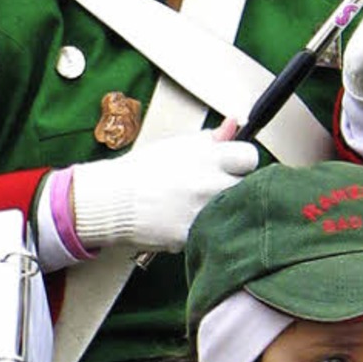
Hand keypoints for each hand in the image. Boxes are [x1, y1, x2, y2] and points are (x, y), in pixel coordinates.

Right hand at [72, 123, 257, 252]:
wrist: (112, 201)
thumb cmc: (143, 171)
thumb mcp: (176, 146)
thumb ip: (210, 139)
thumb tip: (234, 124)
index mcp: (208, 158)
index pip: (250, 157)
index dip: (241, 162)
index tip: (233, 166)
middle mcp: (209, 185)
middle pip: (247, 187)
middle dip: (234, 186)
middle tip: (214, 188)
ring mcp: (203, 213)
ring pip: (233, 212)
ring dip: (223, 210)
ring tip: (199, 206)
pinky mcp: (192, 237)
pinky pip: (212, 233)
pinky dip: (204, 230)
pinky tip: (186, 221)